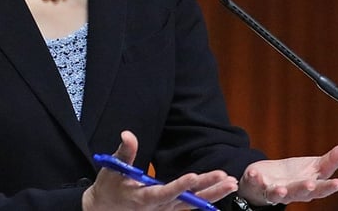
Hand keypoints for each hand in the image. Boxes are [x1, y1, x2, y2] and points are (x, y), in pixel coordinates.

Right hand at [82, 130, 238, 209]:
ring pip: (193, 204)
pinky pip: (191, 206)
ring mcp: (166, 210)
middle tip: (226, 178)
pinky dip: (208, 200)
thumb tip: (127, 134)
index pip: (165, 193)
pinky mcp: (170, 209)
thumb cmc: (109, 188)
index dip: (179, 186)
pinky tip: (222, 191)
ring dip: (213, 194)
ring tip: (232, 184)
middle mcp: (158, 207)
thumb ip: (125, 152)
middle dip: (207, 190)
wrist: (105, 209)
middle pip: (187, 200)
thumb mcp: (113, 169)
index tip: (193, 176)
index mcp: (143, 198)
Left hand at [237, 142, 337, 205]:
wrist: (267, 182)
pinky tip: (255, 173)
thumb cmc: (293, 175)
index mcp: (309, 187)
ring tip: (281, 188)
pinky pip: (256, 183)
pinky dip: (255, 179)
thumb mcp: (315, 166)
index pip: (322, 188)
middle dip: (305, 189)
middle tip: (310, 184)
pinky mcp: (259, 185)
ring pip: (278, 194)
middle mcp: (293, 192)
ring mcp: (276, 190)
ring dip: (280, 192)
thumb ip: (333, 159)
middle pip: (301, 192)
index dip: (330, 187)